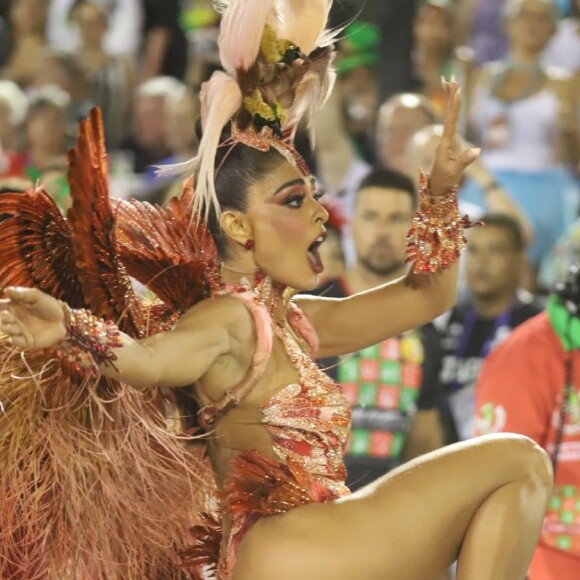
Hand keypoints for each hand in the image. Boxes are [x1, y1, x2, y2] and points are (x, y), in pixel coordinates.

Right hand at [0, 287, 66, 349]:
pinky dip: (16, 338)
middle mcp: (13, 318)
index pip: (0, 305)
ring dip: (8, 327)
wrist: (63, 321)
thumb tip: (6, 290)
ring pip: (5, 329)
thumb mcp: (38, 297)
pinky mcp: (25, 341)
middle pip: (0, 318)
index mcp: (14, 306)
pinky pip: (15, 341)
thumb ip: (23, 293)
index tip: (1, 306)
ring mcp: (18, 330)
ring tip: (16, 325)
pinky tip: (22, 333)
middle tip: (10, 316)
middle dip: (2, 317)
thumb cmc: (50, 306)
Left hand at [429, 78, 479, 195]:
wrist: (437, 187)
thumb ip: (465, 160)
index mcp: (446, 143)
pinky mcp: (450, 141)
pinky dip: (453, 109)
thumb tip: (477, 150)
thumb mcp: (456, 172)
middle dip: (450, 95)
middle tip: (450, 77)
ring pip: (449, 114)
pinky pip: (451, 121)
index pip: (451, 120)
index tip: (457, 92)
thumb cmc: (445, 180)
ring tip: (450, 81)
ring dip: (450, 97)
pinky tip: (454, 100)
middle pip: (448, 112)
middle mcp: (445, 137)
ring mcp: (447, 138)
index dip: (455, 106)